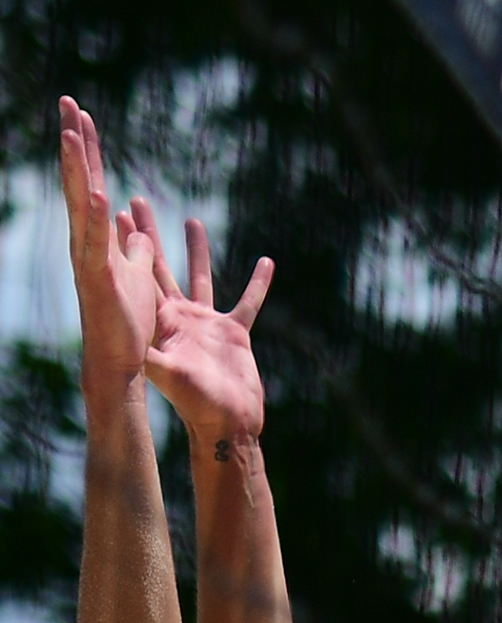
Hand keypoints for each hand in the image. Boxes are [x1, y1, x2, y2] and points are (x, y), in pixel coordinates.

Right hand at [56, 97, 168, 392]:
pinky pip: (98, 245)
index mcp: (97, 237)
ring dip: (76, 170)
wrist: (119, 359)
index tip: (82, 114)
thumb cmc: (126, 319)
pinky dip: (97, 219)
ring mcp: (88, 258)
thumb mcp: (137, 275)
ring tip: (71, 134)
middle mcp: (86, 241)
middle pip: (79, 182)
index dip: (87, 150)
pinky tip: (97, 193)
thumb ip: (136, 250)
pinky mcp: (98, 279)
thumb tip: (140, 230)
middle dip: (75, 143)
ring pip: (80, 205)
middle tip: (69, 103)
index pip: (91, 183)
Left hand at [147, 216, 271, 449]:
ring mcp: (207, 323)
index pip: (137, 273)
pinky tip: (266, 262)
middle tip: (137, 201)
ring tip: (191, 220)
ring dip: (196, 249)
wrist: (226, 422)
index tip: (115, 212)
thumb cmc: (194, 402)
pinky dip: (257, 283)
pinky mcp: (235, 333)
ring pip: (201, 275)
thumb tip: (128, 337)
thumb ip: (150, 353)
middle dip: (147, 233)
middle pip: (160, 264)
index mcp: (160, 320)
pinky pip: (248, 301)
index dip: (126, 243)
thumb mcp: (167, 374)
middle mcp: (180, 316)